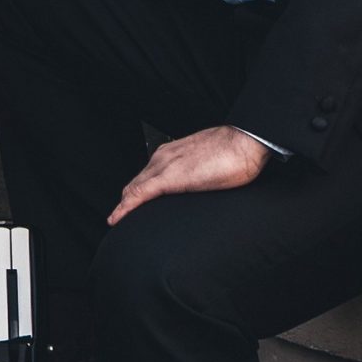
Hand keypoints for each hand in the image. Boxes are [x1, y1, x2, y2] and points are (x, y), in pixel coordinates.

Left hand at [107, 125, 272, 224]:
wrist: (245, 141)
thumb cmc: (234, 152)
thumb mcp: (210, 164)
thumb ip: (198, 173)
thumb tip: (200, 184)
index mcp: (172, 152)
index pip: (146, 175)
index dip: (135, 192)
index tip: (130, 205)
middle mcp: (163, 156)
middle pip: (136, 183)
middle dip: (126, 200)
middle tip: (120, 217)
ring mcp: (164, 165)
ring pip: (134, 188)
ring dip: (124, 205)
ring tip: (116, 220)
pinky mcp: (169, 177)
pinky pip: (139, 194)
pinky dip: (125, 208)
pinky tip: (117, 218)